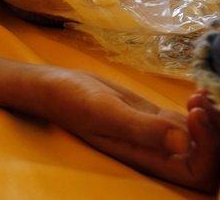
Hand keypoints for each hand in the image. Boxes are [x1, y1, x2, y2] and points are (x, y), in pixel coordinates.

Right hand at [39, 69, 218, 191]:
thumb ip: (141, 128)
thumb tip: (182, 142)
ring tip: (198, 95)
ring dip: (211, 119)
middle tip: (199, 102)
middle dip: (215, 133)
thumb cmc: (73, 100)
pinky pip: (191, 125)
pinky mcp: (156, 120)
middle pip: (209, 160)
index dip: (208, 148)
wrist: (56, 86)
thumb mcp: (104, 111)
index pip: (198, 173)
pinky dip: (201, 110)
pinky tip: (194, 93)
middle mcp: (158, 154)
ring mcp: (159, 137)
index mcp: (147, 161)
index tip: (192, 114)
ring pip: (203, 140)